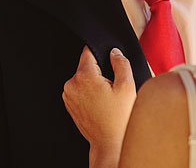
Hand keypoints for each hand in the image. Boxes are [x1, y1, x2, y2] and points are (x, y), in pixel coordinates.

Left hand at [62, 46, 136, 166]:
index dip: (101, 53)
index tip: (110, 62)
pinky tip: (101, 105)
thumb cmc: (119, 118)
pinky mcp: (70, 105)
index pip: (88, 51)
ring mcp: (69, 96)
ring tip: (107, 99)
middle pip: (86, 66)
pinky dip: (90, 94)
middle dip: (100, 72)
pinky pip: (80, 91)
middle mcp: (71, 84)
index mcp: (84, 76)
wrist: (110, 143)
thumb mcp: (127, 86)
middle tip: (112, 87)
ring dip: (94, 84)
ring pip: (83, 79)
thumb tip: (114, 52)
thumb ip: (121, 63)